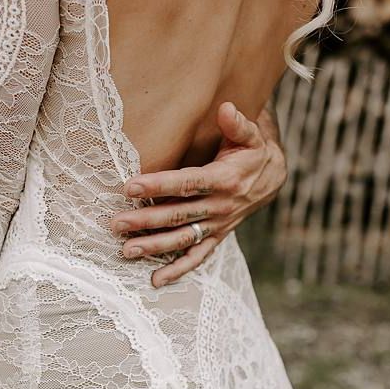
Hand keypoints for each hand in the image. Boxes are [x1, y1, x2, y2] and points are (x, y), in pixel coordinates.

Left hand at [111, 101, 285, 286]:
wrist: (272, 178)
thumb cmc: (253, 152)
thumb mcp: (252, 135)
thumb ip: (237, 124)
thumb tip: (226, 108)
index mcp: (225, 179)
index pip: (187, 183)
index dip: (159, 186)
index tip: (131, 186)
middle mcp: (220, 206)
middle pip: (178, 215)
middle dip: (146, 221)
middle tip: (117, 223)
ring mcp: (217, 225)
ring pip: (183, 239)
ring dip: (155, 247)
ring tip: (127, 251)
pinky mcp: (217, 237)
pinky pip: (197, 257)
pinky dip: (178, 270)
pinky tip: (155, 280)